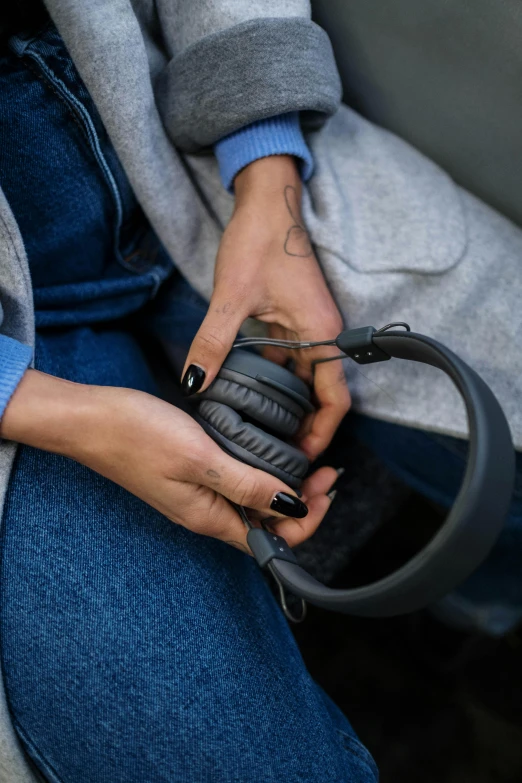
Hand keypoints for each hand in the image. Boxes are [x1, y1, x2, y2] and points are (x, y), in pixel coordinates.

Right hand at [0, 370, 338, 550]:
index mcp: (209, 517)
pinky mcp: (189, 475)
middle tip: (326, 469)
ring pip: (251, 502)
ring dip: (282, 486)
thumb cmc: (137, 436)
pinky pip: (233, 484)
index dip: (306, 521)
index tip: (326, 489)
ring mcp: (196, 494)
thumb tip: (292, 508)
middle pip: (265, 523)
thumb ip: (246, 486)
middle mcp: (205, 512)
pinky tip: (267, 450)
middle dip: (302, 502)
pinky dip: (259, 472)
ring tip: (307, 459)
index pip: (271, 540)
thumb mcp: (200, 459)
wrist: (89, 419)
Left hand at [182, 155, 350, 459]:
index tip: (302, 460)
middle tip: (273, 456)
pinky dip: (272, 380)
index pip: (336, 400)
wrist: (266, 201)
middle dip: (301, 428)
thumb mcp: (232, 296)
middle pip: (319, 396)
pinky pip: (288, 360)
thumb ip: (213, 343)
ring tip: (258, 432)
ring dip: (284, 405)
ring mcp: (309, 328)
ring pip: (302, 380)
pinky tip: (245, 393)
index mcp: (322, 334)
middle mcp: (322, 335)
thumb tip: (194, 382)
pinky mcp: (294, 320)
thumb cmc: (260, 240)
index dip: (322, 434)